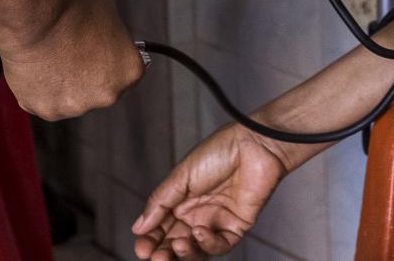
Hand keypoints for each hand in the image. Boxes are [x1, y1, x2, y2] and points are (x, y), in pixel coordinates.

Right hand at [0, 0, 143, 120]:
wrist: (36, 19)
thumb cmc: (73, 10)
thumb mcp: (109, 14)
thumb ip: (114, 36)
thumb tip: (107, 39)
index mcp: (130, 72)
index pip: (128, 73)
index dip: (114, 61)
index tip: (102, 54)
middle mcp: (108, 96)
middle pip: (101, 90)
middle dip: (91, 76)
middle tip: (74, 55)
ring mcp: (77, 107)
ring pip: (74, 99)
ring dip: (66, 86)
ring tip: (53, 59)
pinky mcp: (47, 111)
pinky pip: (48, 102)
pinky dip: (43, 90)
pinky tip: (39, 70)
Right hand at [132, 125, 289, 259]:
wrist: (254, 144)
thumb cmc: (219, 151)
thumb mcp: (181, 175)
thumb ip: (160, 202)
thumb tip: (138, 227)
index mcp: (181, 202)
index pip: (161, 229)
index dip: (150, 241)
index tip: (142, 249)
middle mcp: (197, 214)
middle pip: (176, 243)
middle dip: (164, 253)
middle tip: (156, 257)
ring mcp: (216, 222)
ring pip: (196, 250)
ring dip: (185, 253)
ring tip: (178, 245)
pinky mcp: (236, 226)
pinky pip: (220, 245)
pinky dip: (208, 244)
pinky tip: (200, 232)